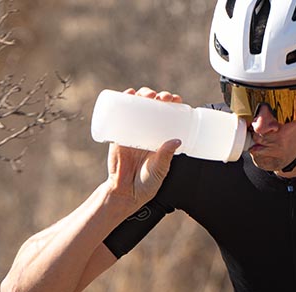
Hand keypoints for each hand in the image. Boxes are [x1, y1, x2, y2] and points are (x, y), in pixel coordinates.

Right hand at [105, 87, 182, 212]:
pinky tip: (128, 94)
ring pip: (137, 108)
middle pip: (153, 109)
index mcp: (161, 140)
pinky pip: (120, 116)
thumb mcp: (159, 170)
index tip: (176, 100)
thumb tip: (177, 140)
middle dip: (158, 98)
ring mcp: (132, 132)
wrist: (124, 193)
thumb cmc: (145, 184)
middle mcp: (147, 133)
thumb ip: (166, 156)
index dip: (172, 106)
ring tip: (147, 94)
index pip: (168, 118)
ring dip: (142, 96)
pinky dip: (123, 102)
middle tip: (162, 98)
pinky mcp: (118, 135)